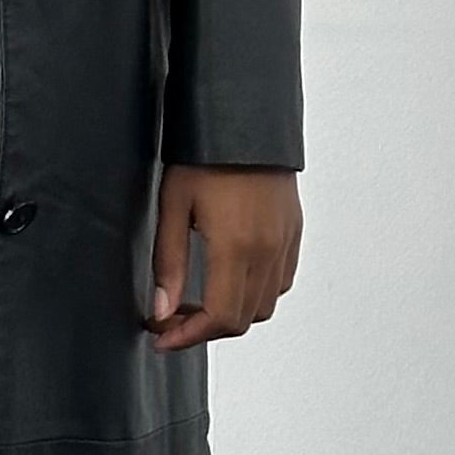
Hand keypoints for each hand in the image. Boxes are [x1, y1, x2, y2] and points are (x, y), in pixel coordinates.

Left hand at [146, 165, 299, 351]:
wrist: (245, 117)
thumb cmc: (204, 155)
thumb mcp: (173, 205)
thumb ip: (168, 263)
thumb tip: (161, 310)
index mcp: (236, 246)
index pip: (220, 318)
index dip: (188, 337)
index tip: (162, 336)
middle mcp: (268, 250)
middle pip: (242, 319)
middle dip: (205, 329)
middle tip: (172, 319)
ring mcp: (285, 242)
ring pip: (264, 305)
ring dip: (231, 312)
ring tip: (197, 299)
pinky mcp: (294, 232)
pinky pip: (281, 281)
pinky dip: (255, 292)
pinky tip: (228, 277)